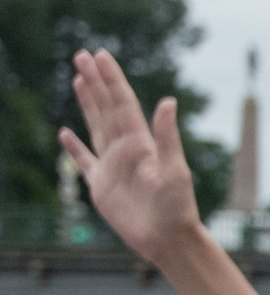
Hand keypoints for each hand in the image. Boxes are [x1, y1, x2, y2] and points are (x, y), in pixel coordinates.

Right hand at [61, 50, 201, 263]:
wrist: (170, 240)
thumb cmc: (178, 208)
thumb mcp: (175, 170)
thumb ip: (168, 137)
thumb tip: (168, 101)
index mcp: (141, 143)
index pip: (122, 103)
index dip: (110, 79)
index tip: (99, 55)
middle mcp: (125, 150)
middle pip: (105, 108)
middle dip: (94, 82)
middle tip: (82, 55)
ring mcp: (112, 166)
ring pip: (95, 126)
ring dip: (86, 103)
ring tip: (78, 80)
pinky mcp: (102, 186)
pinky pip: (84, 161)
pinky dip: (73, 148)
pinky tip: (65, 133)